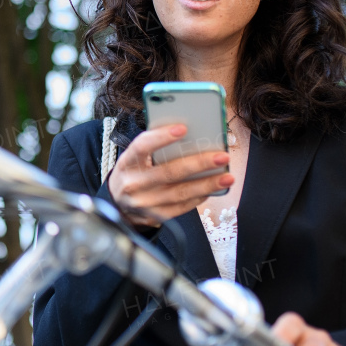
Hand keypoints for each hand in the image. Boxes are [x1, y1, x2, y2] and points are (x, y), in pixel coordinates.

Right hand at [105, 124, 233, 228]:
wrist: (118, 205)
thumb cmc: (133, 173)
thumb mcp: (134, 158)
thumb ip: (154, 148)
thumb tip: (188, 135)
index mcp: (127, 163)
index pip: (142, 146)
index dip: (161, 137)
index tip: (183, 128)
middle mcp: (133, 184)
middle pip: (169, 172)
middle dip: (198, 163)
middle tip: (221, 156)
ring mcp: (144, 203)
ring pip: (180, 192)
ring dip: (207, 184)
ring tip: (227, 177)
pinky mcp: (155, 216)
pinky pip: (182, 207)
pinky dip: (199, 197)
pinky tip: (212, 189)